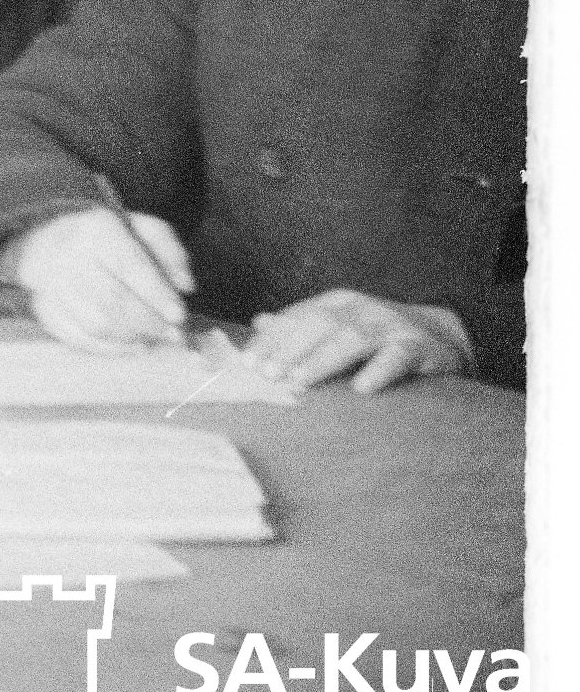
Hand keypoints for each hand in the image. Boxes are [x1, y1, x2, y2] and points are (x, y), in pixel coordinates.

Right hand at [8, 207, 193, 352]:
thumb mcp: (142, 229)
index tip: (179, 315)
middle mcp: (68, 255)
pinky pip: (78, 338)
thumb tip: (185, 286)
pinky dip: (110, 348)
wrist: (49, 242)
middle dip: (148, 323)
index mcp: (96, 230)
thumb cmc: (106, 238)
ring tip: (153, 338)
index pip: (130, 266)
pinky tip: (131, 345)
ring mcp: (51, 285)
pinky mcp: (44, 310)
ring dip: (131, 338)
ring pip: (95, 324)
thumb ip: (170, 251)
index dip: (157, 294)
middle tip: (173, 335)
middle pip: (112, 300)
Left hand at [241, 289, 471, 393]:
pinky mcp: (418, 347)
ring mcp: (390, 325)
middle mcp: (360, 309)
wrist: (442, 336)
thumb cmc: (378, 337)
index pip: (296, 318)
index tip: (248, 363)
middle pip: (319, 324)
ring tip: (299, 381)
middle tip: (267, 374)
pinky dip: (378, 371)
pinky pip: (397, 357)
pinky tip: (362, 388)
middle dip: (289, 349)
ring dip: (323, 360)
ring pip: (352, 338)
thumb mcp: (339, 328)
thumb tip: (258, 323)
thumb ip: (301, 328)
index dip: (271, 340)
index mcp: (336, 303)